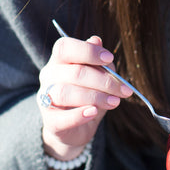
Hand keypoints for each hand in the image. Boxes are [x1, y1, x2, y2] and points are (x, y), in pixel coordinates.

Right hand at [38, 34, 133, 160]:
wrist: (74, 129)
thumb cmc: (87, 96)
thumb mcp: (96, 76)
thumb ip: (97, 60)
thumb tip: (97, 40)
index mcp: (58, 60)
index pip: (64, 47)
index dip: (88, 50)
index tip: (110, 58)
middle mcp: (48, 76)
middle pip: (74, 72)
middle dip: (104, 80)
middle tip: (124, 89)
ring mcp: (46, 98)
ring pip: (67, 93)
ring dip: (96, 97)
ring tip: (115, 102)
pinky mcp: (50, 121)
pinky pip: (63, 117)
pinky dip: (80, 115)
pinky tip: (94, 112)